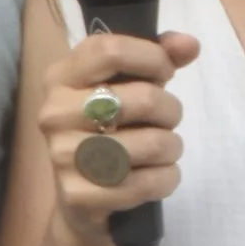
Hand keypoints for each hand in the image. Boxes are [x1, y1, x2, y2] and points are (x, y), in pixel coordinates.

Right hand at [36, 25, 199, 245]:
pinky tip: (159, 176)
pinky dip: (166, 179)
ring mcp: (62, 156)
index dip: (153, 57)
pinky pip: (146, 184)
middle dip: (171, 110)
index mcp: (61, 77)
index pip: (112, 51)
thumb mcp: (127, 86)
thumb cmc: (106, 131)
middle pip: (142, 99)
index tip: (166, 72)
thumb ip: (159, 57)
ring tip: (164, 150)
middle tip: (168, 120)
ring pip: (152, 144)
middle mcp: (55, 113)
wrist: (79, 200)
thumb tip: (190, 45)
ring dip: (172, 147)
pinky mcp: (78, 195)